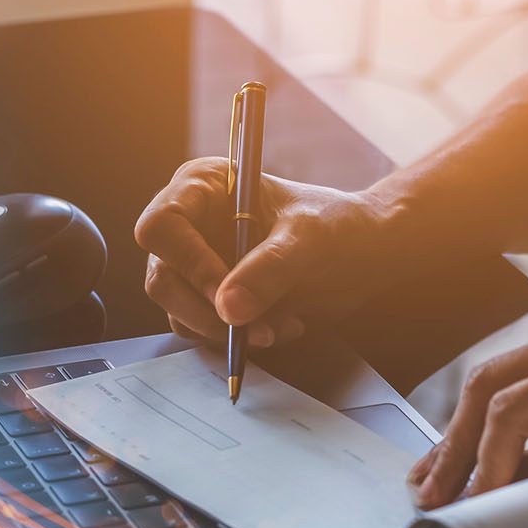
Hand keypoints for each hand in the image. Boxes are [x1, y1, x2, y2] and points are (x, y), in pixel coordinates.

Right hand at [134, 158, 406, 347]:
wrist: (365, 253)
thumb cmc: (337, 226)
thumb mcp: (309, 241)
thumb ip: (269, 269)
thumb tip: (227, 309)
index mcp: (202, 188)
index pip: (162, 226)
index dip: (188, 263)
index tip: (226, 294)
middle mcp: (190, 226)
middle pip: (163, 279)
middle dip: (207, 312)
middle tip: (254, 329)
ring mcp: (197, 266)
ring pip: (181, 313)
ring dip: (228, 331)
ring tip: (280, 327)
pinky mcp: (213, 299)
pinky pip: (206, 330)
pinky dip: (240, 339)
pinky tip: (282, 326)